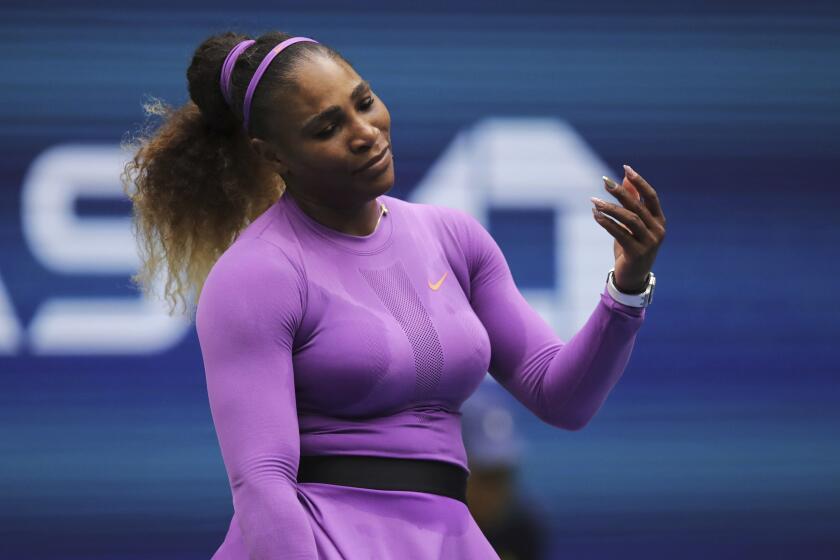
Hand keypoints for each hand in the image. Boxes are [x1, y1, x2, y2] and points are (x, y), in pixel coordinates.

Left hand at [590, 164, 666, 292]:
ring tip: (594, 201)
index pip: (651, 196)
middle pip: (638, 206)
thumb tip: (626, 177)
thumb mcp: (632, 224)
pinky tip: (596, 215)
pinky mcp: (637, 253)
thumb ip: (632, 201)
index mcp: (659, 220)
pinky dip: (607, 223)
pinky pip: (620, 234)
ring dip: (610, 208)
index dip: (639, 182)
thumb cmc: (631, 247)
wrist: (632, 277)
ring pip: (629, 219)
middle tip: (604, 181)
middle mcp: (657, 230)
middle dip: (620, 192)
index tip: (626, 168)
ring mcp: (649, 243)